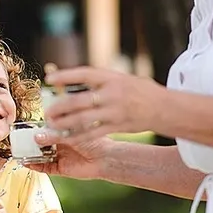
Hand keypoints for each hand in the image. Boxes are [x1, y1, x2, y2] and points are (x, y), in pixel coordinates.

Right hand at [25, 131, 110, 180]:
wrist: (105, 158)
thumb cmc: (93, 140)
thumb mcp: (71, 134)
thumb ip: (53, 136)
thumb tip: (36, 138)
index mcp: (64, 131)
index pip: (46, 129)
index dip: (35, 129)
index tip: (23, 128)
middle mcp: (60, 144)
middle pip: (41, 143)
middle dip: (30, 142)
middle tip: (18, 141)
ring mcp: (60, 156)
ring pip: (41, 156)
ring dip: (31, 155)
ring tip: (18, 152)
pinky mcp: (61, 168)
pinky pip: (45, 168)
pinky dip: (35, 166)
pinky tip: (26, 163)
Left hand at [44, 66, 161, 142]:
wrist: (164, 107)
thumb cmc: (139, 90)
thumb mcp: (120, 79)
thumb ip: (99, 81)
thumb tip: (71, 83)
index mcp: (111, 78)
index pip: (84, 74)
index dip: (65, 76)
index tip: (49, 80)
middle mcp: (112, 94)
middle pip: (79, 101)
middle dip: (60, 108)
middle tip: (47, 112)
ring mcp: (114, 112)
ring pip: (83, 120)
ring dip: (64, 124)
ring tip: (52, 126)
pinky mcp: (117, 126)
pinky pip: (92, 133)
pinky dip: (78, 136)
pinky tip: (66, 138)